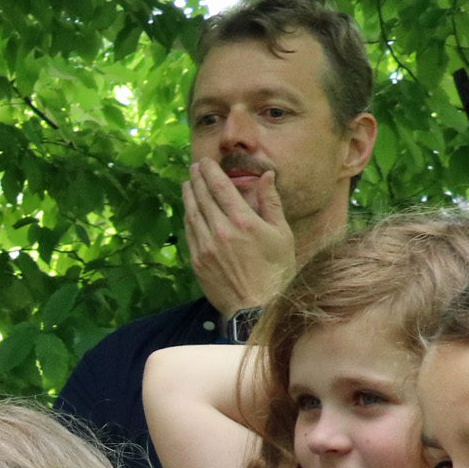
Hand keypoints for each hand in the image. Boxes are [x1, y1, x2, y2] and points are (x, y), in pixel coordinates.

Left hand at [183, 159, 294, 318]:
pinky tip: (188, 209)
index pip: (221, 188)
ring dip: (188, 195)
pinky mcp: (197, 260)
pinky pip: (189, 232)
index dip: (211, 172)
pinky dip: (188, 217)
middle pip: (203, 198)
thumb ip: (271, 202)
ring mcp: (206, 246)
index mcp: (243, 222)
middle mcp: (220, 231)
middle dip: (197, 179)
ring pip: (192, 213)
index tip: (205, 162)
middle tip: (194, 167)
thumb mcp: (282, 233)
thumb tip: (266, 175)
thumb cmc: (276, 269)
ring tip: (187, 183)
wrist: (257, 305)